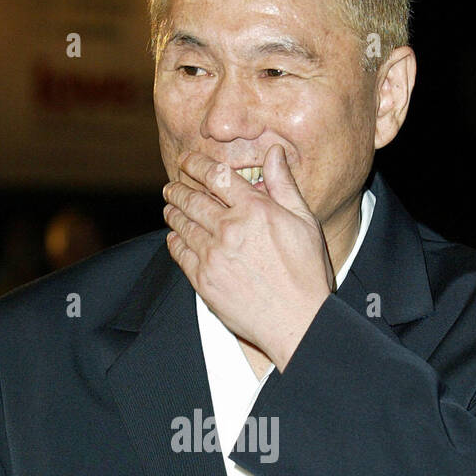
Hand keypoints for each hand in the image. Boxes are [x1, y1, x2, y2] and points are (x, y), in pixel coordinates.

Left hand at [163, 145, 332, 371]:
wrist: (298, 322)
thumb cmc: (307, 274)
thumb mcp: (305, 222)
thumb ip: (284, 185)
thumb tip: (274, 152)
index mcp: (255, 209)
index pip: (216, 176)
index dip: (196, 164)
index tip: (187, 160)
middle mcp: (230, 228)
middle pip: (192, 199)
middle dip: (178, 188)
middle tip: (171, 186)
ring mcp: (213, 255)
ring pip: (182, 225)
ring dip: (172, 212)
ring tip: (169, 208)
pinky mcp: (203, 280)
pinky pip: (180, 253)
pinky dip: (174, 241)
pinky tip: (174, 237)